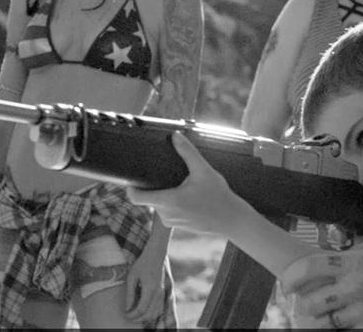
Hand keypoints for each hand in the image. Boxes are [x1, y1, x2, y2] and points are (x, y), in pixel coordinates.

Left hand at [124, 245, 166, 323]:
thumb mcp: (132, 277)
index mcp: (149, 289)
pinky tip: (145, 311)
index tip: (125, 314)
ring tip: (136, 315)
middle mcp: (158, 293)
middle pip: (149, 314)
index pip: (141, 309)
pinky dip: (153, 313)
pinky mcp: (163, 292)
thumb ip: (129, 294)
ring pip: (156, 313)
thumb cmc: (142, 264)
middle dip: (138, 319)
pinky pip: (160, 308)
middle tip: (129, 316)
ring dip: (146, 318)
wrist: (156, 254)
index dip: (132, 315)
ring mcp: (162, 293)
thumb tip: (127, 308)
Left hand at [127, 131, 247, 234]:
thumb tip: (175, 136)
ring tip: (180, 186)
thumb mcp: (203, 170)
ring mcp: (171, 222)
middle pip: (149, 198)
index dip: (131, 187)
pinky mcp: (178, 226)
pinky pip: (168, 212)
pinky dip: (172, 204)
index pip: (135, 198)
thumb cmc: (218, 196)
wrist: (232, 220)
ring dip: (165, 195)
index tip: (134, 177)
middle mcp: (166, 214)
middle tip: (166, 175)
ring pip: (158, 205)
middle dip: (155, 187)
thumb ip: (188, 152)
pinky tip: (187, 197)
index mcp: (168, 201)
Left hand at [282, 236, 362, 328]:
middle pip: (310, 302)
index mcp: (356, 263)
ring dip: (325, 322)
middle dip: (306, 306)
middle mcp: (356, 287)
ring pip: (326, 323)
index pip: (309, 267)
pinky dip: (345, 330)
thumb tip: (337, 254)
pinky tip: (353, 323)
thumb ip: (359, 250)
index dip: (291, 277)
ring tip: (328, 317)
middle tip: (307, 306)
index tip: (288, 285)